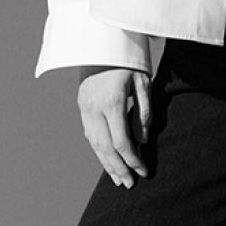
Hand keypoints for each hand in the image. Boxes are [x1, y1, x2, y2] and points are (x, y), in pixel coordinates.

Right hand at [77, 66, 152, 187]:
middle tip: (130, 183)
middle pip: (105, 148)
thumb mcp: (143, 83)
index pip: (122, 142)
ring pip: (94, 144)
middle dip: (118, 168)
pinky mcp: (81, 106)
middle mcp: (94, 108)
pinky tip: (107, 159)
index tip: (144, 171)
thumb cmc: (129, 61)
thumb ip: (144, 113)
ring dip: (106, 163)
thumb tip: (142, 141)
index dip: (133, 160)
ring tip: (118, 178)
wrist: (103, 41)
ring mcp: (84, 108)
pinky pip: (89, 134)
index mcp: (112, 102)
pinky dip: (99, 149)